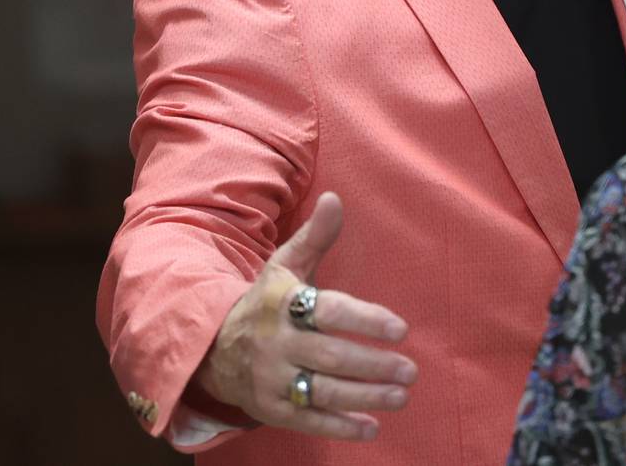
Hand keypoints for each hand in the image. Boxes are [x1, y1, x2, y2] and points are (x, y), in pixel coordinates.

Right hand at [197, 192, 416, 439]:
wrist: (215, 348)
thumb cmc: (266, 302)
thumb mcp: (285, 266)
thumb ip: (315, 237)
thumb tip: (335, 198)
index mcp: (283, 304)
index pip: (328, 312)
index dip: (365, 320)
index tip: (401, 330)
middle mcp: (276, 344)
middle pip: (330, 356)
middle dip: (373, 365)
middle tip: (410, 370)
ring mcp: (272, 380)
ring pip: (322, 392)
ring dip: (365, 397)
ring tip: (401, 395)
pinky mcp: (271, 409)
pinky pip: (308, 420)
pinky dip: (340, 427)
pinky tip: (371, 428)